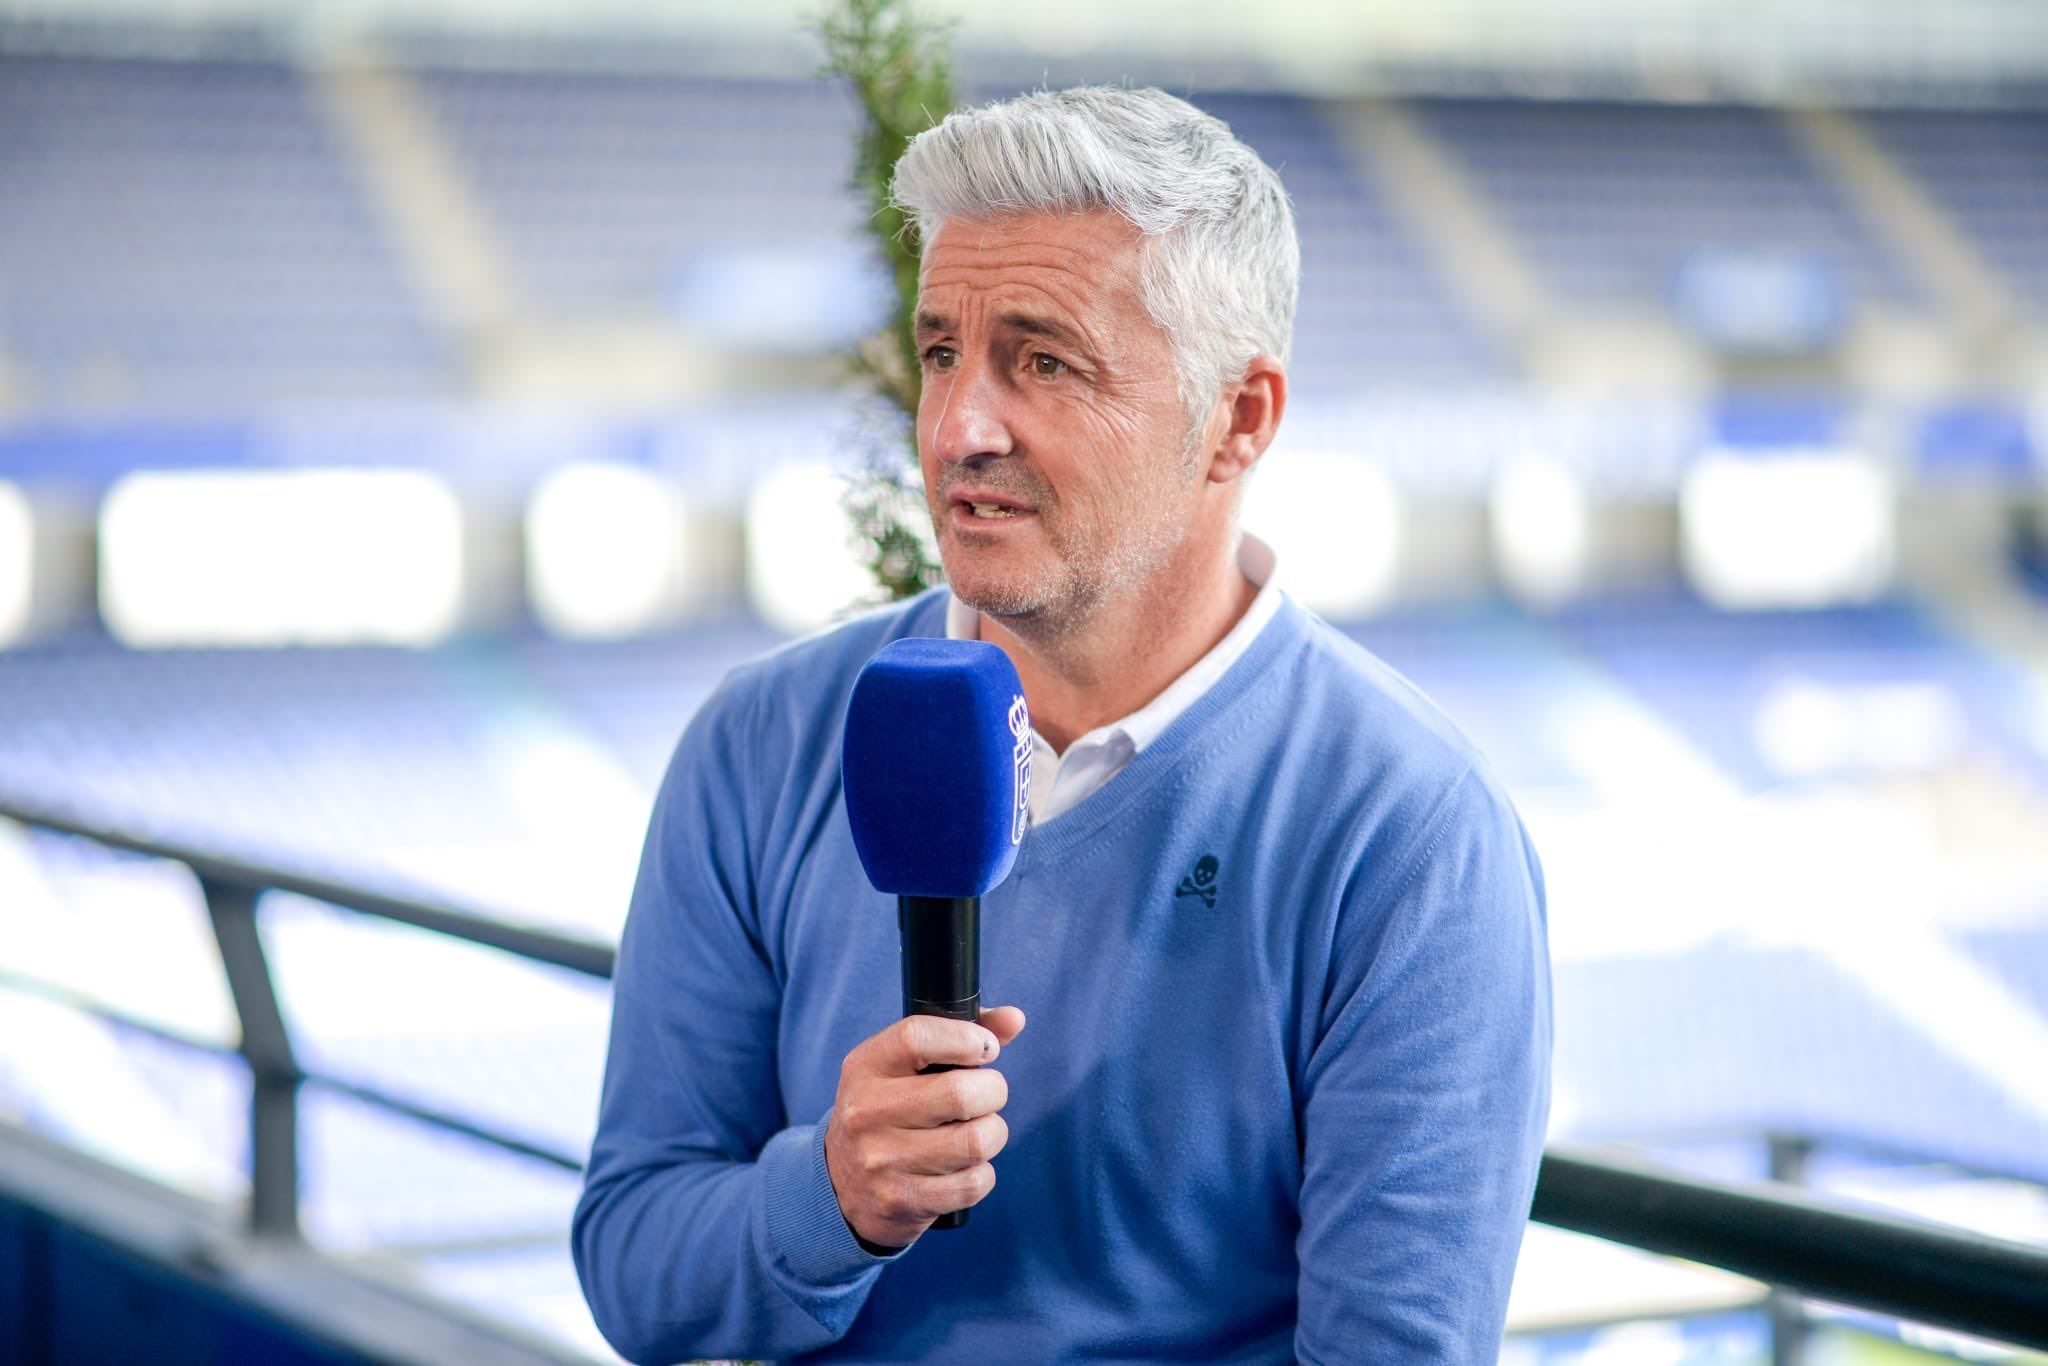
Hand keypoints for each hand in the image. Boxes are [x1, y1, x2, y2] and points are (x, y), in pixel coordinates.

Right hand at [824, 1006, 1026, 1249]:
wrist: (840, 1185)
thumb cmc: (889, 1110)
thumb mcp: (904, 1067)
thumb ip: (958, 1034)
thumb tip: (1014, 1018)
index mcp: (865, 1067)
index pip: (917, 1037)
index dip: (965, 1038)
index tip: (985, 1049)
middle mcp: (866, 1112)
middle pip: (960, 1093)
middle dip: (992, 1092)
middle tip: (986, 1096)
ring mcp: (881, 1161)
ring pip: (975, 1141)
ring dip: (992, 1135)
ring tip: (977, 1132)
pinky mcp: (900, 1201)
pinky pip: (973, 1183)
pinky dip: (982, 1174)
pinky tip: (962, 1168)